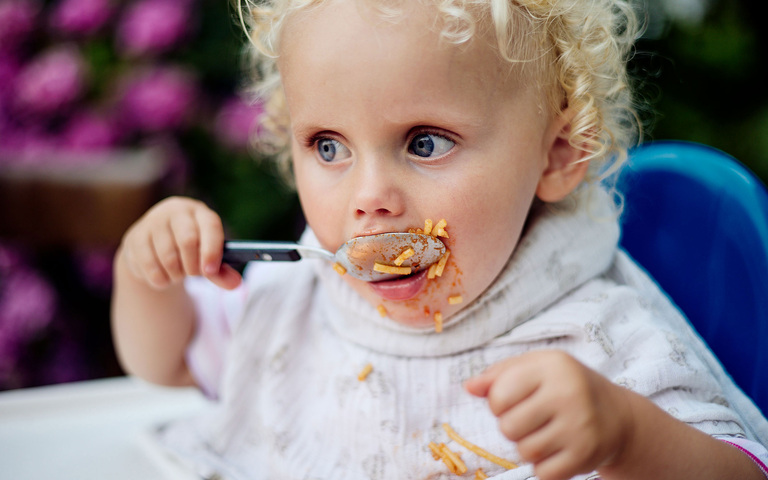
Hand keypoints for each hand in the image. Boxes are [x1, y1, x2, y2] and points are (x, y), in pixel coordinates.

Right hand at [119, 196, 240, 289]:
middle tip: (193, 274)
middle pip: (188, 241)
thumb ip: (220, 271)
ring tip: (178, 274)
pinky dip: (159, 279)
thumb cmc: (187, 251)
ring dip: (176, 275)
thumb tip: (236, 284)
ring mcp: (153, 221)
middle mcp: (176, 211)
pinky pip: (148, 265)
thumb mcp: (206, 257)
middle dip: (192, 266)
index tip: (209, 271)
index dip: (212, 250)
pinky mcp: (135, 237)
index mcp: (200, 213)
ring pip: (168, 256)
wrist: (153, 247)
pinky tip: (162, 276)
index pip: (210, 226)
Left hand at [465, 350, 632, 479]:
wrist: (617, 415)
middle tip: (532, 419)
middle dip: (512, 427)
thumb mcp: (535, 368)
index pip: (499, 395)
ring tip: (546, 432)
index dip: (498, 403)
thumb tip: (469, 387)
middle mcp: (568, 393)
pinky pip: (543, 473)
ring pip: (524, 451)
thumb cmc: (564, 386)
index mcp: (552, 366)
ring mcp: (579, 425)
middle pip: (508, 427)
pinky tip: (558, 448)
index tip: (515, 400)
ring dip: (528, 446)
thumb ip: (498, 374)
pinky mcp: (585, 455)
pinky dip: (544, 466)